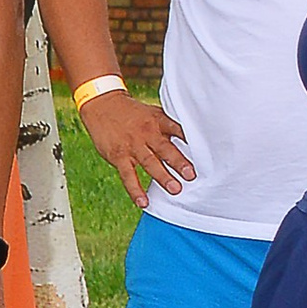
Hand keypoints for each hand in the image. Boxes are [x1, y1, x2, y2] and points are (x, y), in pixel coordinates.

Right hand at [78, 84, 192, 209]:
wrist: (102, 105)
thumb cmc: (132, 113)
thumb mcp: (152, 113)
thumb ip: (169, 128)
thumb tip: (192, 144)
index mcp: (158, 121)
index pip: (177, 129)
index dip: (190, 139)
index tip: (204, 151)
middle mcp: (146, 133)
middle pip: (165, 148)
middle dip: (178, 162)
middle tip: (191, 176)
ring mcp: (132, 145)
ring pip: (149, 163)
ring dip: (162, 177)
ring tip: (175, 189)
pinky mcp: (119, 156)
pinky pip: (128, 176)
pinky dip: (135, 190)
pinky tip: (143, 202)